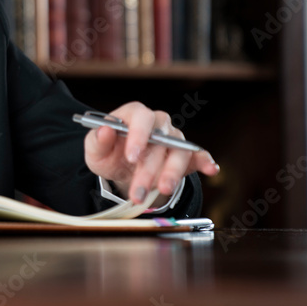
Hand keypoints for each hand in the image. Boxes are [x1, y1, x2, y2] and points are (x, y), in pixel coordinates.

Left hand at [83, 101, 218, 206]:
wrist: (122, 168)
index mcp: (134, 114)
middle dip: (149, 168)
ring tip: (163, 189)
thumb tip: (105, 130)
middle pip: (160, 140)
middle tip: (138, 191)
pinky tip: (211, 169)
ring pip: (178, 152)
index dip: (138, 135)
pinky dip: (205, 161)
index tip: (131, 156)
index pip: (141, 117)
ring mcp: (173, 138)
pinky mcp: (185, 154)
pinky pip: (198, 155)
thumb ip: (97, 140)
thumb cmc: (109, 154)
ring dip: (171, 173)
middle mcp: (157, 123)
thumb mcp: (95, 150)